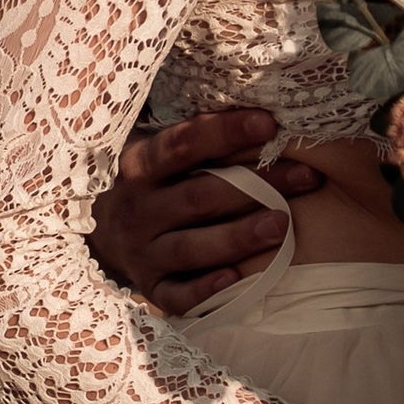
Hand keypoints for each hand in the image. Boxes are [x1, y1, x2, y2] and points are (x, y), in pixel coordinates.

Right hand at [87, 108, 321, 314]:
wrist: (97, 234)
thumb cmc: (150, 183)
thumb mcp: (156, 152)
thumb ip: (195, 138)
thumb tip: (261, 108)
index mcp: (139, 165)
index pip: (183, 144)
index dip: (225, 132)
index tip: (269, 123)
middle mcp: (137, 208)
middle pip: (199, 196)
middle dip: (256, 185)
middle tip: (306, 176)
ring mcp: (142, 251)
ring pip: (191, 247)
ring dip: (238, 237)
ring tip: (282, 225)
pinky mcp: (151, 287)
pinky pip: (177, 295)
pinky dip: (205, 290)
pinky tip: (236, 280)